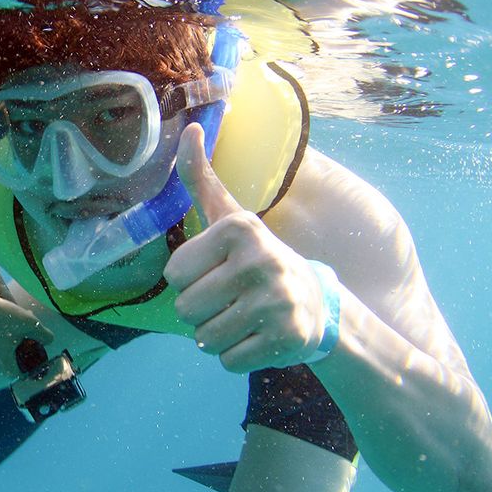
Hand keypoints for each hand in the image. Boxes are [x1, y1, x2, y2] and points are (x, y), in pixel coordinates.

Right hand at [0, 279, 55, 378]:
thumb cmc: (3, 314)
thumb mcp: (31, 323)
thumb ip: (45, 335)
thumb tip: (50, 341)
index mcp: (4, 365)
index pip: (25, 375)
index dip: (36, 366)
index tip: (43, 351)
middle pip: (20, 362)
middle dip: (30, 349)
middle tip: (37, 336)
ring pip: (12, 351)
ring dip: (22, 339)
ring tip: (28, 322)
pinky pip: (4, 344)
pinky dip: (12, 334)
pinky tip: (17, 318)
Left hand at [162, 124, 327, 372]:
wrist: (319, 304)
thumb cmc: (257, 258)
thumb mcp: (231, 216)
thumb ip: (202, 179)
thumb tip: (188, 130)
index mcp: (239, 228)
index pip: (173, 274)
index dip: (189, 279)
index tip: (218, 271)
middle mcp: (261, 261)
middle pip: (185, 309)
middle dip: (201, 311)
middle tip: (231, 298)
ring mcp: (276, 302)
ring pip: (204, 338)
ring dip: (216, 335)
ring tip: (243, 316)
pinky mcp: (286, 339)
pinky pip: (228, 361)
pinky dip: (237, 356)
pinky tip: (258, 336)